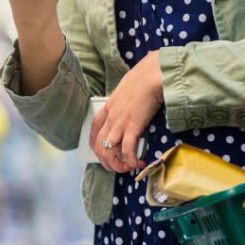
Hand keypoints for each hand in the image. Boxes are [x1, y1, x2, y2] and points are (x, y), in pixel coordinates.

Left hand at [90, 51, 163, 173]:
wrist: (151, 76)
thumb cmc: (143, 79)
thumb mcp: (128, 90)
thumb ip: (126, 100)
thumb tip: (133, 104)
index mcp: (108, 108)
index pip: (94, 130)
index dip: (96, 146)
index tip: (104, 154)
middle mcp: (110, 118)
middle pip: (99, 146)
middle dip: (107, 162)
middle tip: (119, 167)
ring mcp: (119, 123)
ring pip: (109, 151)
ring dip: (117, 164)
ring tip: (128, 168)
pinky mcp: (132, 127)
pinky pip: (127, 150)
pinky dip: (131, 160)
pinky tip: (138, 162)